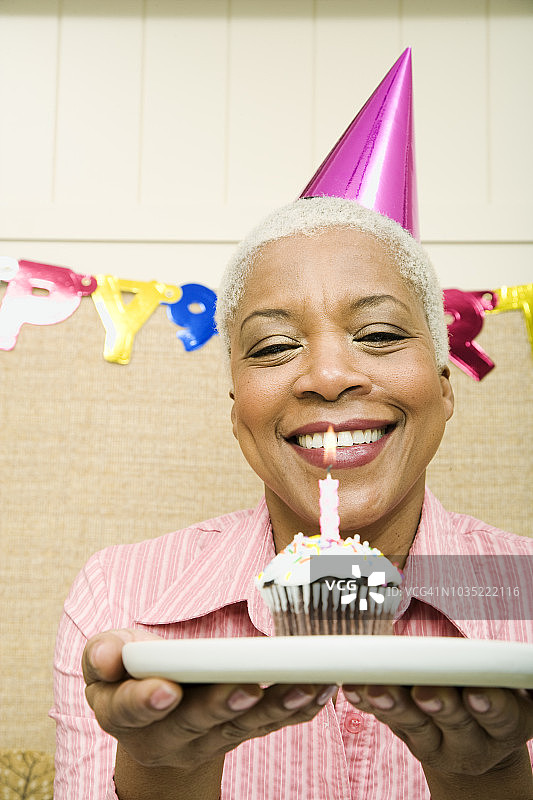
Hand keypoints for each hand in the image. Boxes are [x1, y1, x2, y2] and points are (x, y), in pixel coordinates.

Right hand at [83, 629, 336, 771]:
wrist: (157, 710)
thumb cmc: (130, 672)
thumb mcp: (106, 658)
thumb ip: (103, 653)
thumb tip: (108, 657)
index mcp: (125, 715)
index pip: (131, 712)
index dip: (147, 702)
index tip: (167, 690)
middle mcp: (169, 735)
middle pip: (195, 723)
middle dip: (222, 705)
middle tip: (248, 688)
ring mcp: (209, 737)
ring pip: (242, 726)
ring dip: (274, 707)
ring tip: (302, 685)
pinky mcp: (241, 731)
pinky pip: (271, 725)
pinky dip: (298, 709)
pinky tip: (321, 689)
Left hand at [343, 683, 532, 793]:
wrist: (477, 740)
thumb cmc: (498, 695)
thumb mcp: (513, 692)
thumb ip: (507, 674)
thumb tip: (523, 654)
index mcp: (508, 725)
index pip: (502, 718)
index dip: (490, 706)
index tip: (475, 694)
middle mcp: (475, 743)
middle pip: (456, 723)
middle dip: (439, 705)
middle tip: (424, 692)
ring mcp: (439, 745)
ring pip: (416, 725)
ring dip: (396, 704)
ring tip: (379, 689)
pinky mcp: (409, 738)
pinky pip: (387, 719)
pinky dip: (369, 702)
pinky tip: (354, 689)